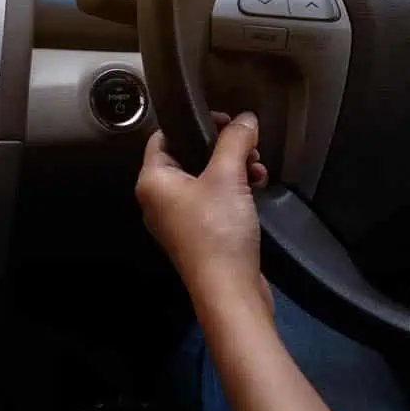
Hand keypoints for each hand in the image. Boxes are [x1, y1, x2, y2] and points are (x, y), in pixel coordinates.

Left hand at [136, 112, 271, 318]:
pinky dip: (233, 190)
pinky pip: (213, 201)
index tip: (224, 119)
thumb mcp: (227, 176)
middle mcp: (158, 200)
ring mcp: (178, 220)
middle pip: (188, 157)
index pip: (163, 137)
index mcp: (152, 182)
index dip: (193, 122)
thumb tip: (245, 119)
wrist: (230, 291)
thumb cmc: (218, 230)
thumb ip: (235, 140)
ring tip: (257, 166)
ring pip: (205, 179)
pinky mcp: (199, 235)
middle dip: (221, 148)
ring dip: (233, 168)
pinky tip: (257, 186)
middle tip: (247, 143)